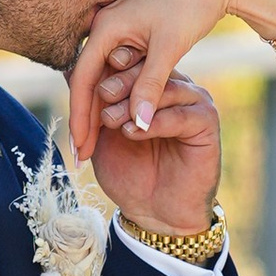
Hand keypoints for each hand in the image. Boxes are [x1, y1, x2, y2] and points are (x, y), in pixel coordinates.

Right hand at [69, 0, 261, 204]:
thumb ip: (150, 86)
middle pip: (86, 83)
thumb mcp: (170, 49)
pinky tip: (114, 124)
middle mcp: (104, 28)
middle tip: (80, 157)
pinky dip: (115, 99)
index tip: (79, 148)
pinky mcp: (131, 38)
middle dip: (84, 121)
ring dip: (98, 113)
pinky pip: (115, 75)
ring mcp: (116, 33)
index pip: (83, 80)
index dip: (80, 117)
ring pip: (101, 81)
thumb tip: (136, 125)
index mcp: (106, 27)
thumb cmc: (190, 7)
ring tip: (93, 148)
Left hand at [81, 55, 224, 231]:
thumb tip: (70, 69)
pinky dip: (154, 122)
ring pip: (163, 88)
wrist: (154, 213)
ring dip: (133, 102)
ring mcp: (192, 103)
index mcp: (151, 85)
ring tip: (111, 121)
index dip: (108, 66)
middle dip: (119, 81)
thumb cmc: (128, 173)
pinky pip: (181, 113)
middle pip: (148, 69)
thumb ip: (92, 104)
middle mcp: (174, 88)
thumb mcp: (101, 135)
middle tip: (100, 97)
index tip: (88, 77)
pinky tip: (134, 132)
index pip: (131, 62)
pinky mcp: (206, 122)